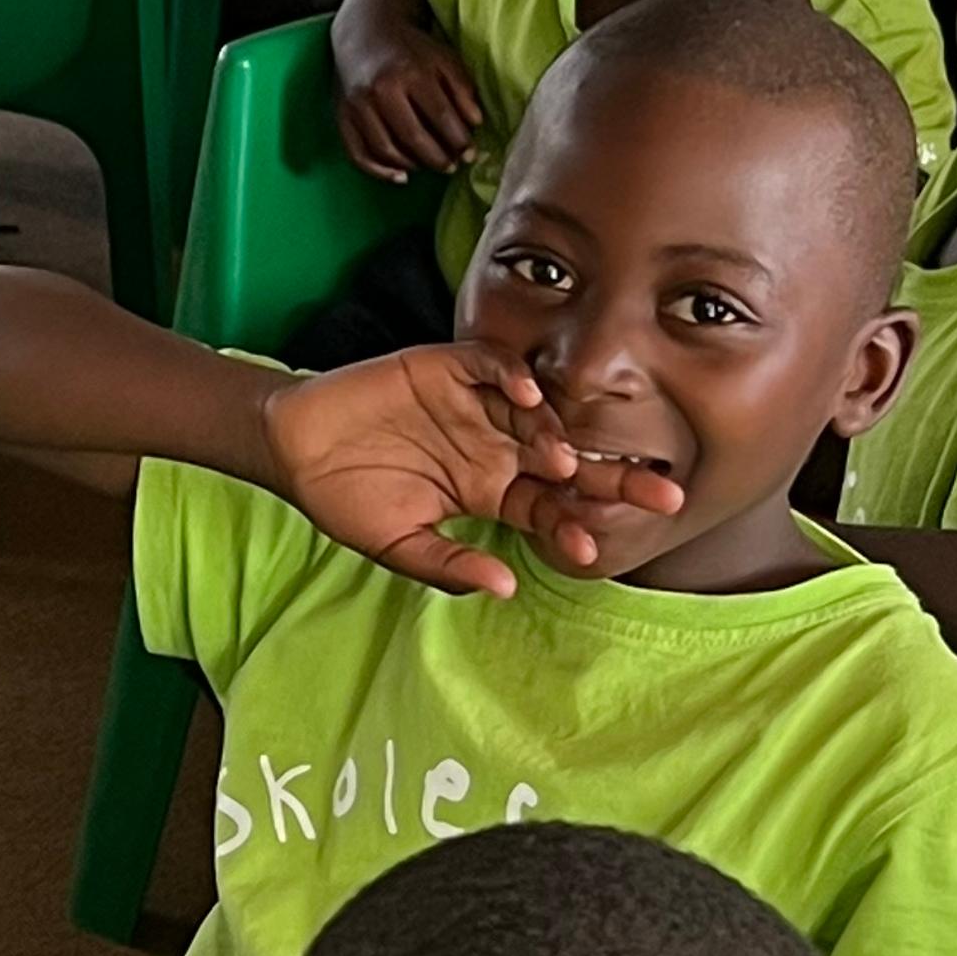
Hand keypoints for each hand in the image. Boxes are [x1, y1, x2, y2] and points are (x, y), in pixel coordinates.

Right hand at [264, 345, 687, 593]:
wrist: (295, 446)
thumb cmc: (345, 498)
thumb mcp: (396, 545)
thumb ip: (449, 564)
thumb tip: (505, 588)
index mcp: (489, 491)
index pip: (548, 509)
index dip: (574, 528)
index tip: (597, 552)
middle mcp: (494, 447)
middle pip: (564, 461)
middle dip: (612, 478)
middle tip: (661, 494)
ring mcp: (475, 406)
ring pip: (534, 416)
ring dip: (554, 436)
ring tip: (562, 460)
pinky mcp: (448, 367)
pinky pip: (493, 366)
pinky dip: (514, 378)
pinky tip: (529, 399)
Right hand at [334, 22, 481, 181]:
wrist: (365, 33)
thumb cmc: (410, 49)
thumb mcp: (443, 59)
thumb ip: (462, 88)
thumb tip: (475, 124)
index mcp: (410, 72)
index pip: (440, 115)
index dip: (458, 139)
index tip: (470, 153)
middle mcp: (381, 91)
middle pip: (413, 137)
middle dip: (436, 157)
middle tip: (452, 166)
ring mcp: (358, 106)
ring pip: (386, 150)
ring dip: (412, 165)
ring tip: (429, 167)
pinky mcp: (342, 117)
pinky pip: (359, 154)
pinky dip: (380, 170)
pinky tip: (400, 176)